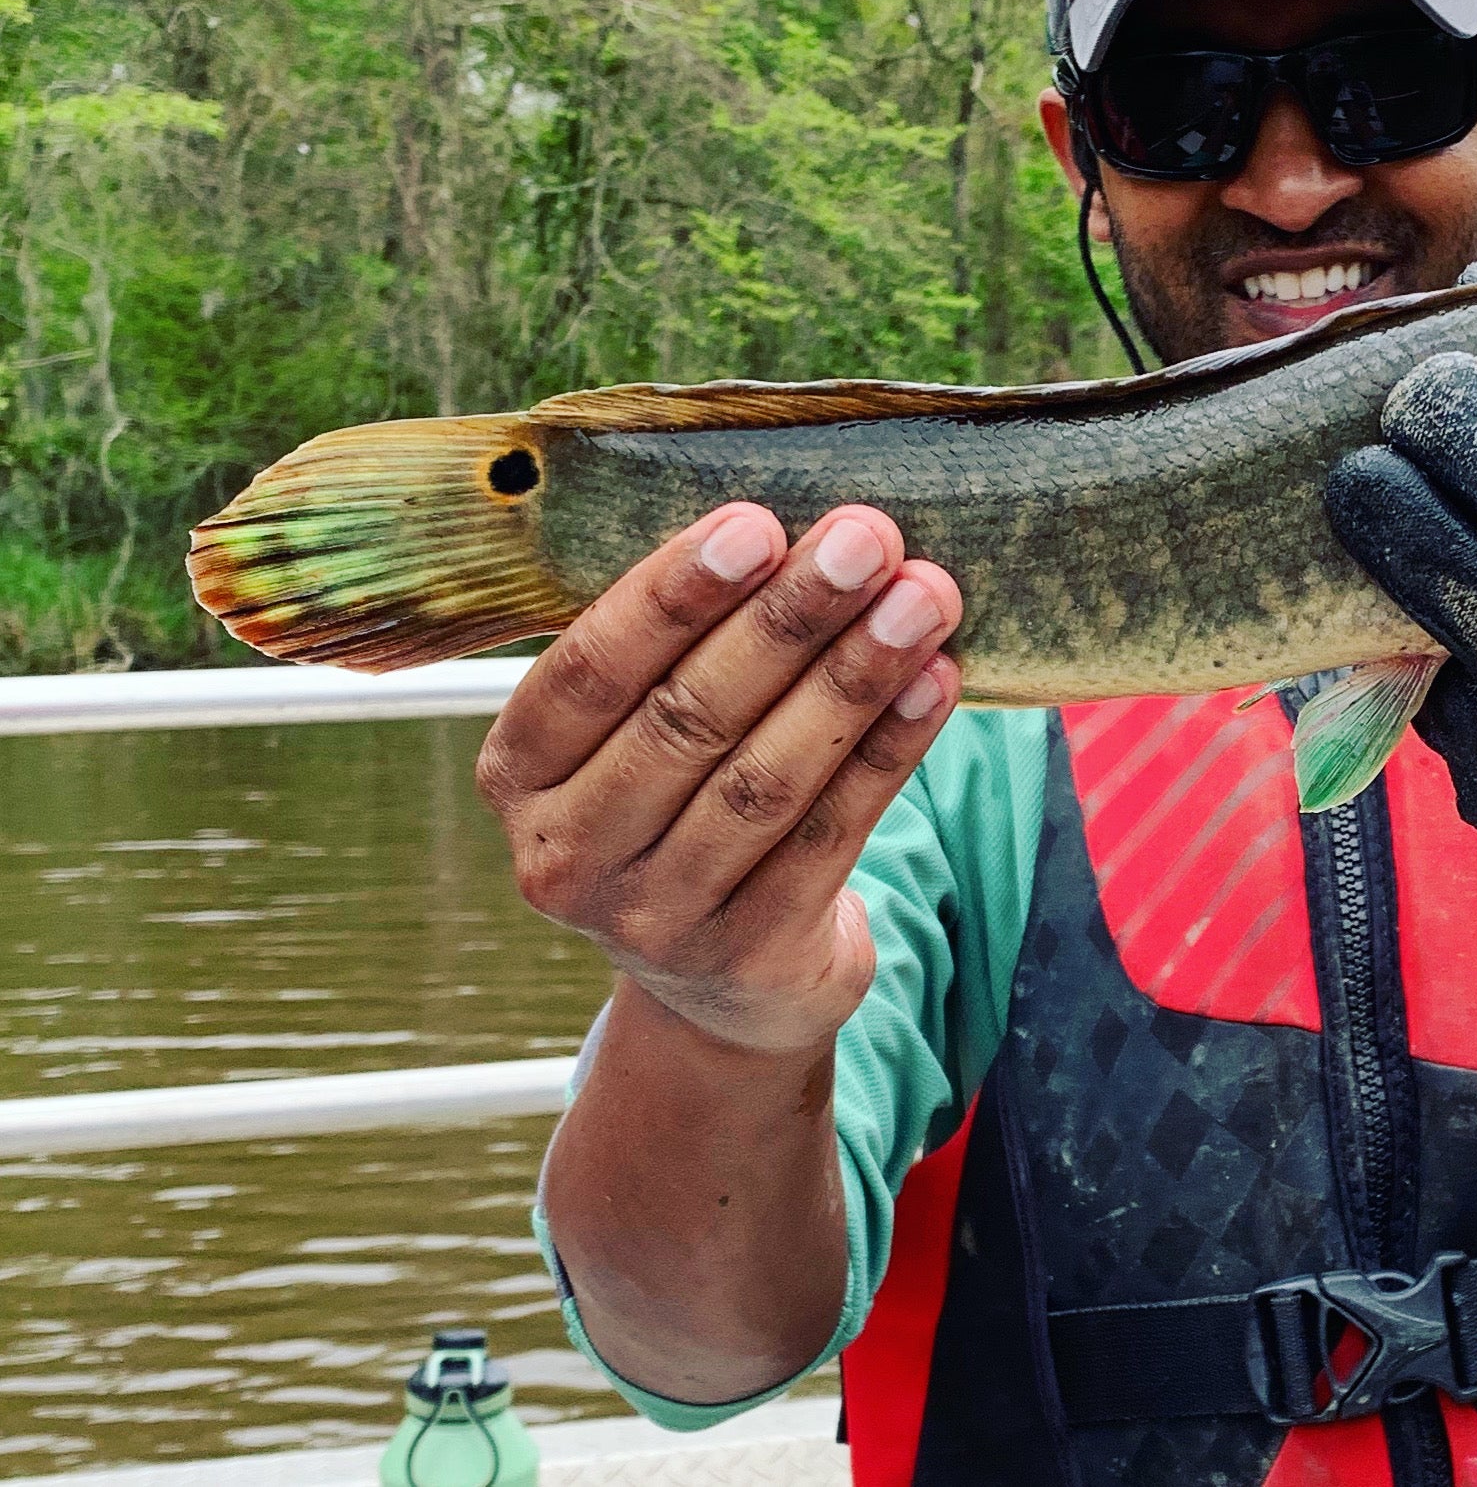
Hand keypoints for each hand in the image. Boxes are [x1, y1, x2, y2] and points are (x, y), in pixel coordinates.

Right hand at [475, 502, 962, 1055]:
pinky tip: (934, 681)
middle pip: (687, 719)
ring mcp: (655, 918)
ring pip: (765, 779)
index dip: (672, 596)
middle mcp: (568, 854)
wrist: (725, 980)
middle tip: (865, 538)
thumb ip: (682, 640)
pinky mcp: (749, 955)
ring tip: (922, 599)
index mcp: (519, 772)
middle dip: (786, 620)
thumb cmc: (685, 797)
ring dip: (852, 678)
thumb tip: (796, 519)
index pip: (589, 672)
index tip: (757, 522)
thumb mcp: (639, 730)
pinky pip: (831, 834)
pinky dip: (889, 750)